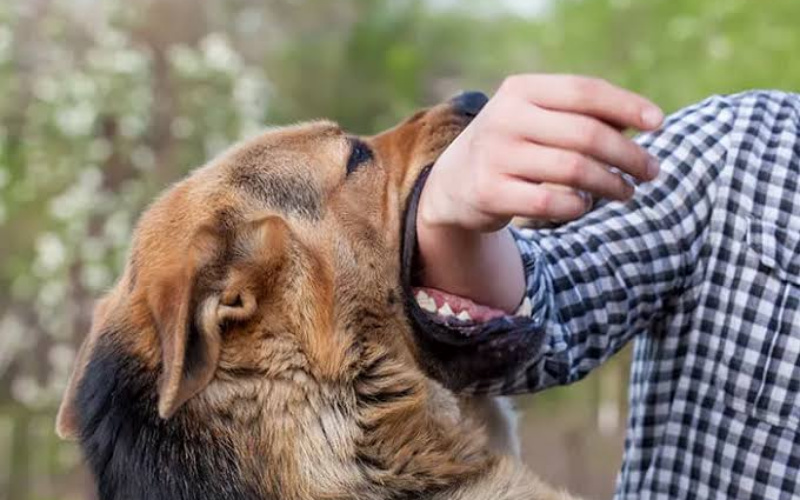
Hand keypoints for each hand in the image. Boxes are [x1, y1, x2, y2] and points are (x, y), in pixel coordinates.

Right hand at [415, 75, 663, 311]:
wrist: (453, 182)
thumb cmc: (514, 145)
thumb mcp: (538, 118)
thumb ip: (583, 115)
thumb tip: (644, 121)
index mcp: (521, 90)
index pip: (584, 91)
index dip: (627, 106)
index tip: (659, 124)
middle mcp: (505, 118)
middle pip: (586, 135)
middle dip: (628, 155)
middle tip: (651, 171)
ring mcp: (495, 156)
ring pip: (574, 170)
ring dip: (611, 184)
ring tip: (627, 192)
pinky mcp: (490, 193)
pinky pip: (553, 203)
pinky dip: (578, 206)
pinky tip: (585, 205)